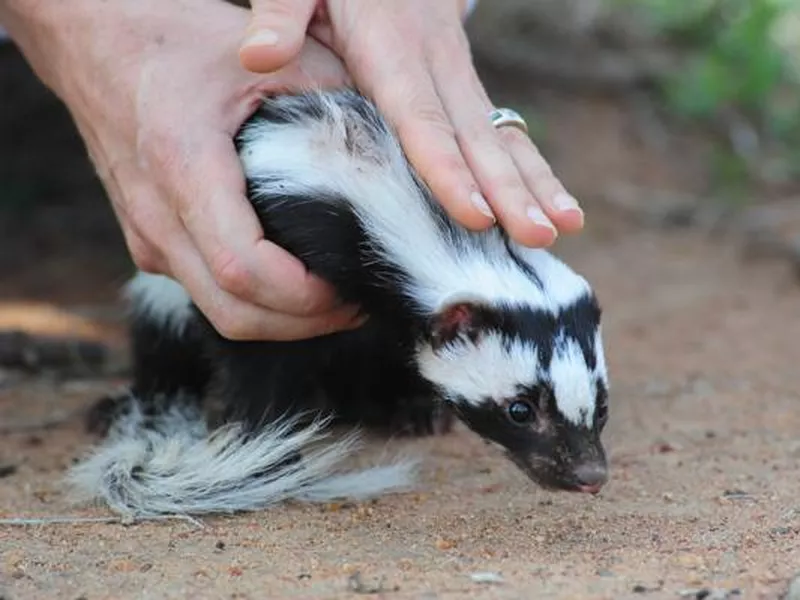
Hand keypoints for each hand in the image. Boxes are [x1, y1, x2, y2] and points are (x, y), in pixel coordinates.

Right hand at [2, 0, 363, 340]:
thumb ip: (329, 92)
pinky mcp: (149, 241)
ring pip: (220, 312)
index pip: (243, 268)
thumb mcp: (260, 52)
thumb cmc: (173, 38)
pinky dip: (256, 302)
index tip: (351, 287)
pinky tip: (295, 279)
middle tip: (358, 304)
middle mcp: (158, 215)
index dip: (305, 296)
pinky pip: (206, 293)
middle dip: (304, 323)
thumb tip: (388, 143)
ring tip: (336, 298)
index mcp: (183, 165)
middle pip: (234, 313)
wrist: (91, 40)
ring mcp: (147, 235)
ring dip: (282, 320)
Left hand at [238, 0, 584, 248]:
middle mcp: (436, 65)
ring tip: (564, 228)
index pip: (420, 117)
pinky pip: (502, 133)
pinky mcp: (464, 88)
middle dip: (509, 190)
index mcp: (390, 46)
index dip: (447, 168)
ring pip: (500, 135)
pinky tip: (554, 206)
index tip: (473, 214)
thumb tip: (258, 55)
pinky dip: (531, 171)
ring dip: (534, 184)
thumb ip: (281, 12)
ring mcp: (458, 77)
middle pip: (474, 136)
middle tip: (538, 235)